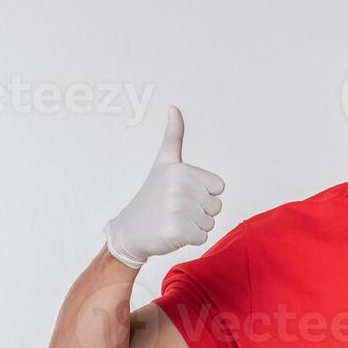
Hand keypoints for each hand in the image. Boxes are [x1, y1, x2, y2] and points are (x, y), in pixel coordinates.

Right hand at [102, 106, 224, 268]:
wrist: (128, 230)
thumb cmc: (151, 196)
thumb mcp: (163, 163)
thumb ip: (173, 136)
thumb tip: (173, 107)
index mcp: (180, 169)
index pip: (219, 187)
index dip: (205, 194)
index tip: (183, 193)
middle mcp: (179, 186)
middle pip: (216, 206)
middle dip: (200, 212)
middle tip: (175, 210)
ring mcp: (177, 208)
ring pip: (210, 223)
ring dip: (195, 226)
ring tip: (172, 220)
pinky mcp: (176, 230)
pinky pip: (203, 237)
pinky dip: (190, 239)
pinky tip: (171, 232)